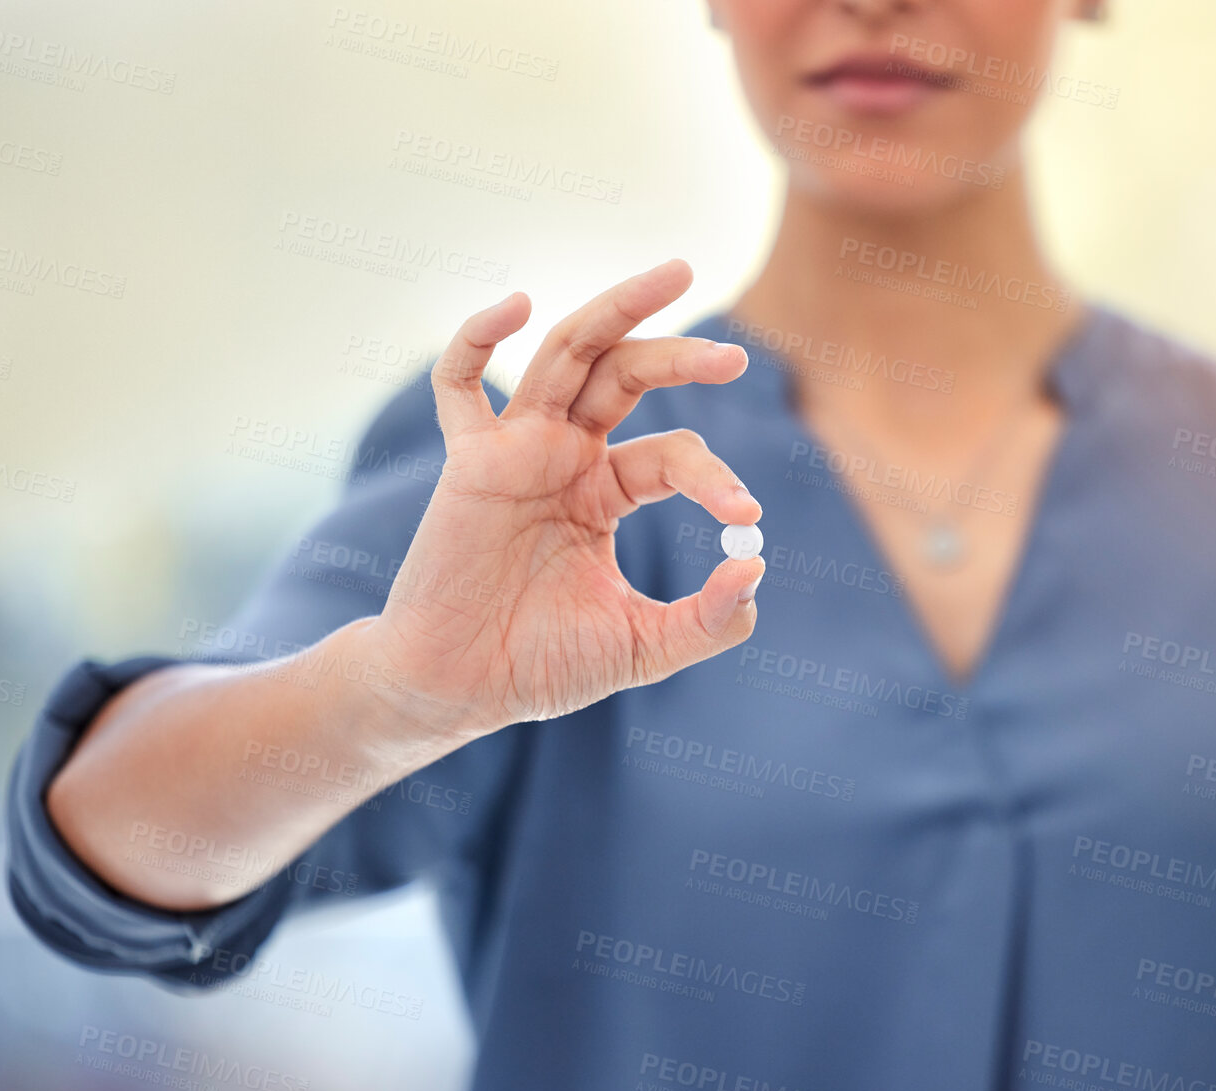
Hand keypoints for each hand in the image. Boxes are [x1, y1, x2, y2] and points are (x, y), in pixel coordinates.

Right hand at [362, 259, 764, 742]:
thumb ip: (708, 619)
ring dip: (617, 310)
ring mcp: (514, 451)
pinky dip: (477, 337)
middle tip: (735, 356)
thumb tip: (756, 570)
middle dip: (680, 354)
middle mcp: (563, 456)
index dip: (714, 476)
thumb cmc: (541, 665)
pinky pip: (459, 386)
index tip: (745, 514)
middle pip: (626, 375)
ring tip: (675, 274)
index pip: (672, 456)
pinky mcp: (467, 463)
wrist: (459, 690)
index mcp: (604, 491)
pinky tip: (515, 304)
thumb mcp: (644, 646)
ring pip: (566, 355)